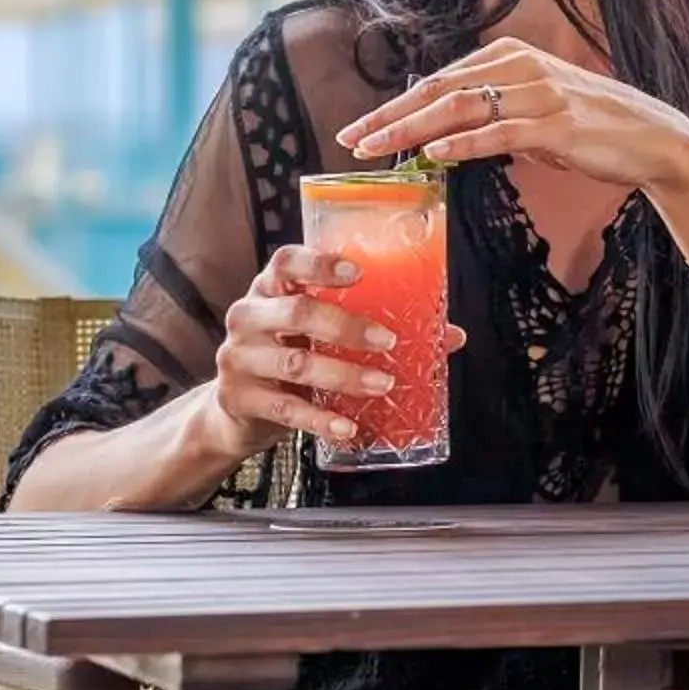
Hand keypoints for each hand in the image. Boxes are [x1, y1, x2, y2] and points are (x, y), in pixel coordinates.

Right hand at [194, 245, 467, 458]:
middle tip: (388, 340)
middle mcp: (249, 316)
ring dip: (344, 375)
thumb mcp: (320, 334)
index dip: (319, 263)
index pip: (286, 262)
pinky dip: (320, 420)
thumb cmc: (292, 354)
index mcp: (271, 289)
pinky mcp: (238, 397)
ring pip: (295, 362)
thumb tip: (451, 336)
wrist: (237, 408)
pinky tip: (348, 427)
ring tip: (382, 384)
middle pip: (296, 312)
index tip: (357, 272)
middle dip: (346, 326)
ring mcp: (239, 357)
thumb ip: (375, 325)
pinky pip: (286, 409)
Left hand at [336, 38, 688, 192]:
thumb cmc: (591, 129)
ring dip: (413, 130)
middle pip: (440, 89)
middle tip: (351, 139)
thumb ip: (492, 116)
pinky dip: (465, 144)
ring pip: (461, 108)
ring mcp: (540, 92)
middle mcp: (521, 66)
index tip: (360, 130)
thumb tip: (444, 139)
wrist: (653, 139)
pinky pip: (501, 133)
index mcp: (511, 56)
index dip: (395, 105)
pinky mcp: (558, 123)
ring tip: (378, 149)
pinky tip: (436, 157)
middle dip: (390, 116)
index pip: (439, 80)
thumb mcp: (534, 112)